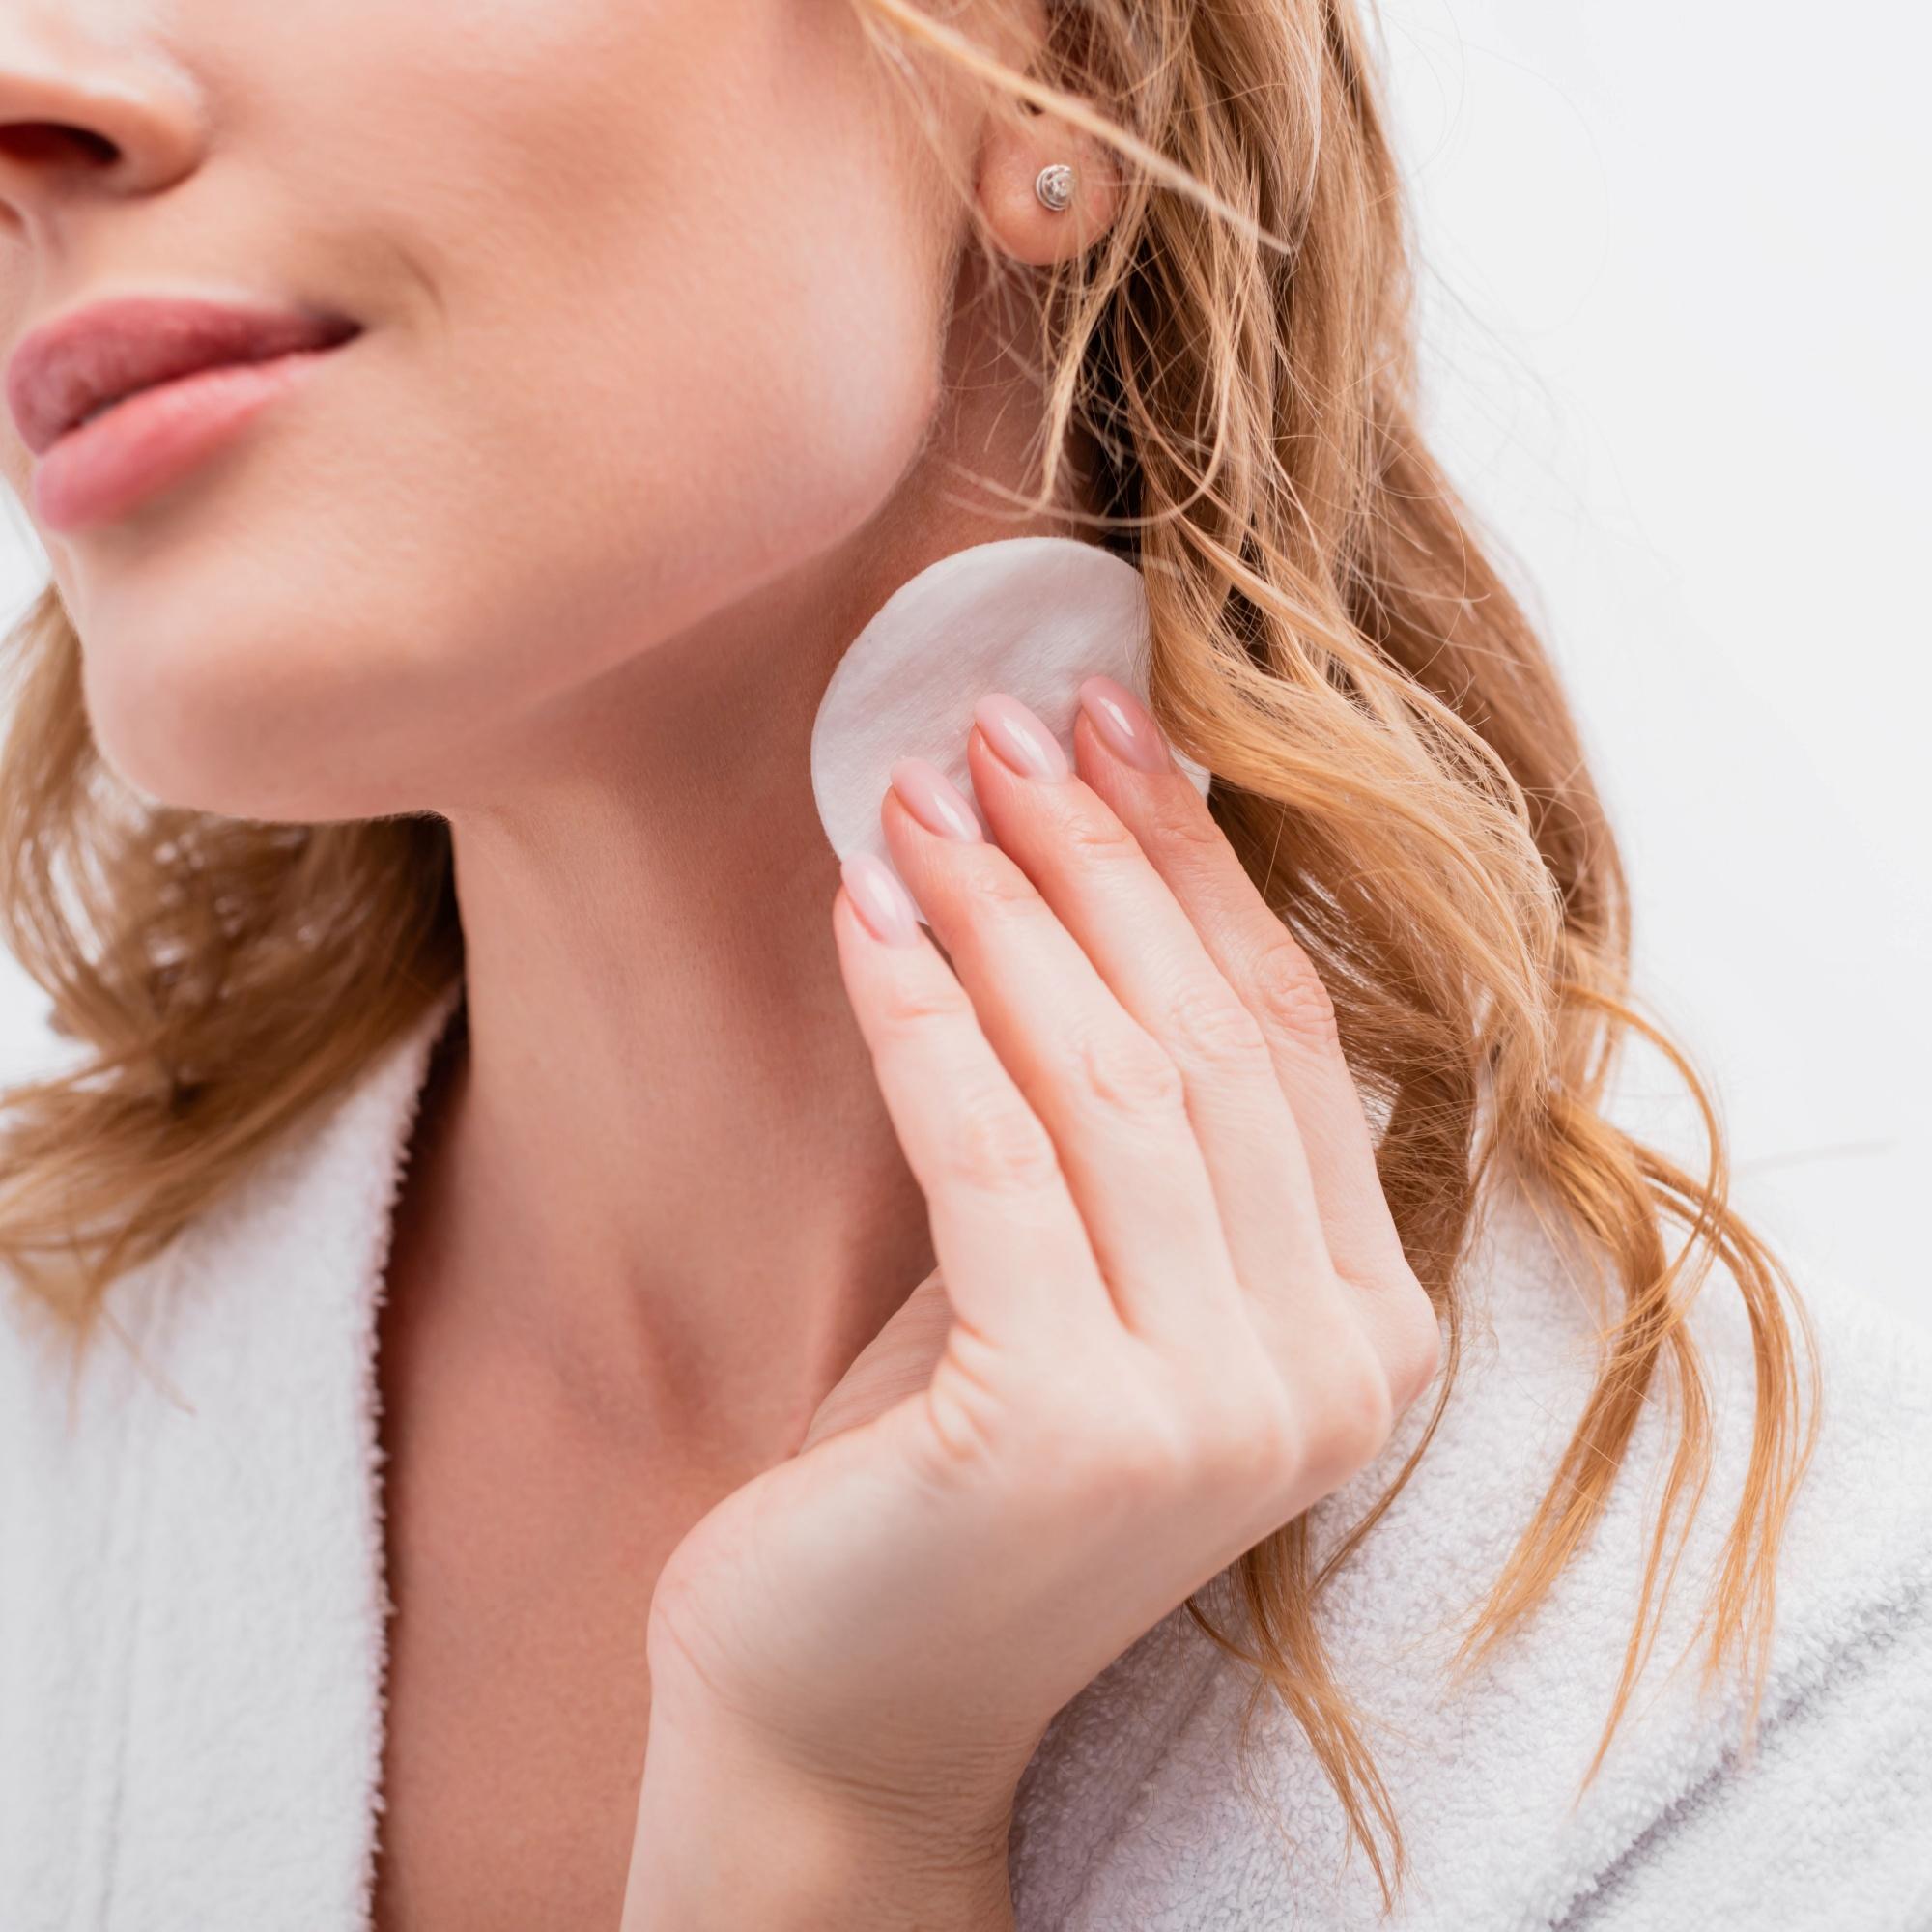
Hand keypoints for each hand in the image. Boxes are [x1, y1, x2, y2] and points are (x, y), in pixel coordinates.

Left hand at [622, 677, 1440, 1928]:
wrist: (843, 1704)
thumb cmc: (951, 1469)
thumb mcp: (1080, 1278)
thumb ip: (1130, 1126)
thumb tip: (1097, 870)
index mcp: (1367, 1331)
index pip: (1290, 1044)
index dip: (1199, 874)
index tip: (1113, 734)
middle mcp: (1331, 1375)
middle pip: (1210, 1043)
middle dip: (1100, 860)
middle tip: (1002, 724)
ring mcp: (1220, 1410)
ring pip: (1114, 1083)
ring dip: (1006, 912)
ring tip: (917, 795)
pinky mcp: (1073, 1422)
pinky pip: (993, 1156)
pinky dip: (925, 1016)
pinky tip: (861, 913)